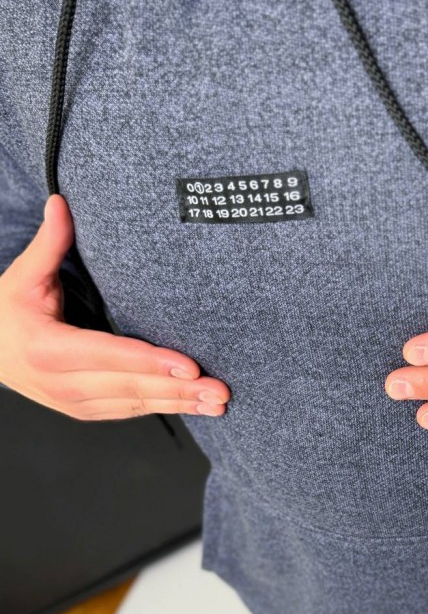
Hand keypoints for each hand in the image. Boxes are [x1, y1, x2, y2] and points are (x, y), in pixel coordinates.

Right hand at [0, 194, 230, 420]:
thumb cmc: (8, 313)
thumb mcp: (22, 277)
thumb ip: (49, 242)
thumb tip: (61, 202)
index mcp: (47, 349)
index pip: (108, 355)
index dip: (150, 362)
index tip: (189, 366)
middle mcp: (61, 384)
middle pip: (129, 387)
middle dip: (179, 390)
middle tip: (220, 389)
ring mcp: (73, 403)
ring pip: (134, 405)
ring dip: (180, 405)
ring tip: (218, 402)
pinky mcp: (86, 411)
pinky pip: (129, 411)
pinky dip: (163, 409)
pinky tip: (194, 406)